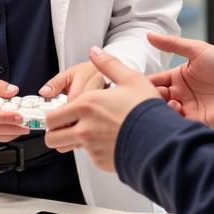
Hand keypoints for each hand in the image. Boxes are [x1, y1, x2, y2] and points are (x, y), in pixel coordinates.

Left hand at [44, 47, 159, 171]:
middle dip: (56, 132)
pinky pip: (90, 156)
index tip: (60, 113)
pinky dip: (95, 149)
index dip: (54, 115)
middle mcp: (85, 128)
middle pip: (52, 138)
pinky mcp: (102, 161)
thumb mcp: (130, 78)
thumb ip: (108, 64)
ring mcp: (92, 147)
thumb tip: (94, 51)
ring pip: (68, 148)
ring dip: (71, 142)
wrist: (161, 140)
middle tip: (66, 126)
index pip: (52, 116)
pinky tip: (108, 139)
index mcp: (86, 105)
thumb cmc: (146, 110)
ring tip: (87, 132)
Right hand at [146, 34, 213, 127]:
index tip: (135, 83)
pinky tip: (179, 109)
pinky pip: (180, 123)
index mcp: (178, 77)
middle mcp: (180, 94)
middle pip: (157, 98)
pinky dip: (174, 119)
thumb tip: (148, 35)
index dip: (144, 83)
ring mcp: (189, 107)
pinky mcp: (198, 120)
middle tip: (154, 94)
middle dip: (152, 97)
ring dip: (163, 108)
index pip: (154, 81)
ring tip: (173, 102)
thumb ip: (172, 44)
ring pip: (166, 111)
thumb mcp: (196, 49)